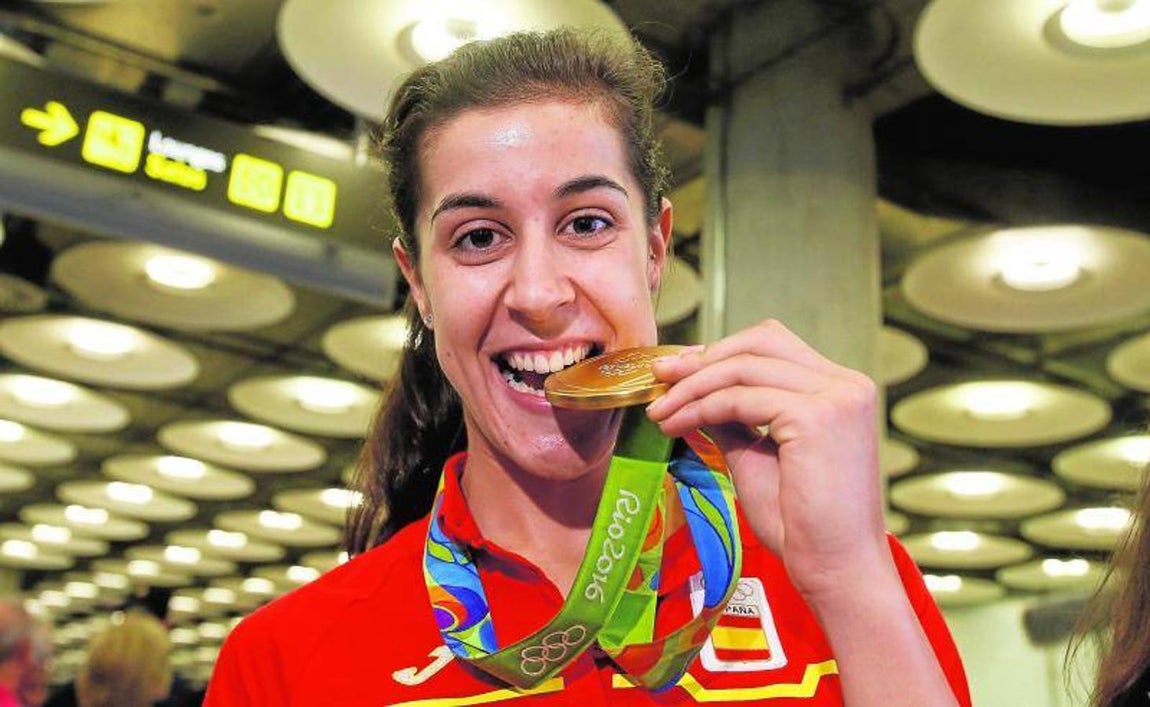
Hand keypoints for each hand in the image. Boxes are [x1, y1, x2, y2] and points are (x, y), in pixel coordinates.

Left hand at [646, 319, 888, 599]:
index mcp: (840, 390)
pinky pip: (740, 399)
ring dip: (692, 387)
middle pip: (760, 341)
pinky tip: (677, 425)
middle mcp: (845, 385)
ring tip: (660, 411)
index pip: (773, 345)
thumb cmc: (802, 525)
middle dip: (703, 357)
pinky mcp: (816, 418)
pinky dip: (700, 408)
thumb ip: (732, 418)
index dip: (720, 351)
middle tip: (659, 376)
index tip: (677, 371)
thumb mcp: (757, 456)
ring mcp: (835, 398)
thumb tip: (691, 389)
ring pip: (744, 368)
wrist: (836, 571)